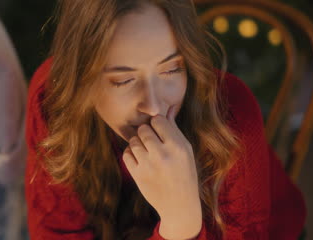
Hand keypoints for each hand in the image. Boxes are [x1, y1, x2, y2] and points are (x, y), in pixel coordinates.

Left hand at [122, 108, 201, 238]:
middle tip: (151, 141)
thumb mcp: (186, 151)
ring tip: (146, 151)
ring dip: (138, 144)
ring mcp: (148, 165)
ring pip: (133, 141)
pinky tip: (140, 159)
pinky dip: (131, 155)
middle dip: (145, 133)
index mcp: (177, 146)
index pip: (158, 120)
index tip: (159, 131)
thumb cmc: (184, 173)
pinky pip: (126, 154)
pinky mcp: (137, 175)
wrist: (179, 204)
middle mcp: (163, 155)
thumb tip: (166, 109)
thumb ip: (174, 130)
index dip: (157, 123)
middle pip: (143, 129)